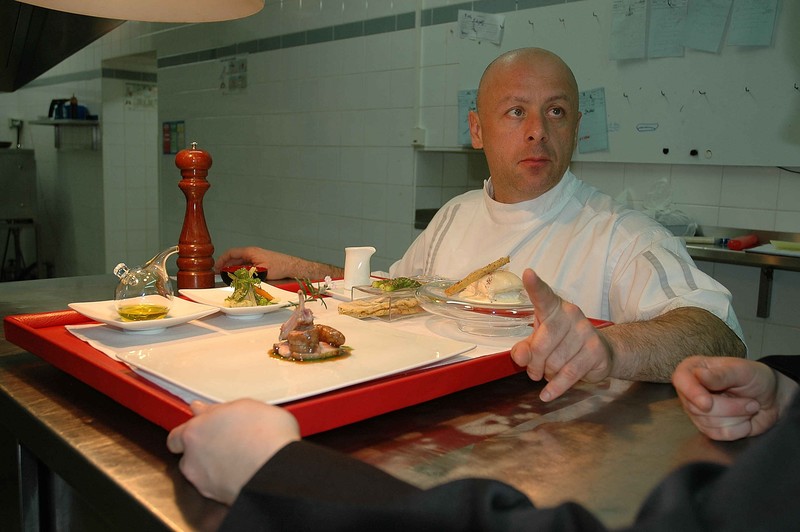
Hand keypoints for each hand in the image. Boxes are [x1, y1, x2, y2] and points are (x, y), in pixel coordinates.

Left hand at [167, 399, 299, 503]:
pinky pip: (217, 486)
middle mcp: (192, 458)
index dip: (194, 430)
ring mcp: (203, 481)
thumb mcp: (245, 406)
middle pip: (187, 455)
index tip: (206, 426)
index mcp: (195, 431)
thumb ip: (218, 409)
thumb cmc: (264, 435)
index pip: (179, 433)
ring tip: (239, 458)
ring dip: (214, 467)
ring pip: (201, 473)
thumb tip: (204, 409)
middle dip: (201, 450)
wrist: (277, 469)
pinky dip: (226, 480)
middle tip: (224, 441)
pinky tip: (244, 471)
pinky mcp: (217, 497)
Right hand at [214, 247, 290, 279]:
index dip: (222, 260)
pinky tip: (239, 277)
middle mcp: (252, 253)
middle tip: (219, 274)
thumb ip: (246, 273)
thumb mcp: (260, 271)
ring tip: (227, 277)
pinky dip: (241, 270)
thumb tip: (235, 276)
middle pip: (234, 258)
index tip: (216, 267)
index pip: (231, 253)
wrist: (291, 266)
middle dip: (226, 266)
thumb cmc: (279, 266)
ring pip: (240, 262)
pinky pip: (246, 265)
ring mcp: (256, 257)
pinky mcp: (259, 262)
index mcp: (250, 252)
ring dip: (233, 269)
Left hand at [510, 268, 611, 401]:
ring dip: (547, 374)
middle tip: (535, 371)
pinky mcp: (595, 351)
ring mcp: (585, 332)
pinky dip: (556, 387)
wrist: (602, 352)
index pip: (543, 296)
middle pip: (541, 345)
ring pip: (553, 363)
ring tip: (552, 371)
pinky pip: (568, 375)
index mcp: (553, 308)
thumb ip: (525, 348)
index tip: (527, 273)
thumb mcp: (539, 342)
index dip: (535, 286)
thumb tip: (520, 357)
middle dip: (534, 364)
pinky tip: (547, 395)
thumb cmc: (562, 342)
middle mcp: (571, 314)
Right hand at [672, 356, 793, 440]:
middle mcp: (690, 391)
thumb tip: (698, 375)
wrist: (772, 398)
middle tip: (751, 402)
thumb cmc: (755, 378)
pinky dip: (738, 429)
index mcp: (693, 369)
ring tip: (750, 406)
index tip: (707, 404)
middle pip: (697, 408)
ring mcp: (697, 411)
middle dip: (729, 408)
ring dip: (737, 417)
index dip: (692, 393)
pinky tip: (744, 419)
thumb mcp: (742, 371)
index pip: (681, 380)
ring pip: (709, 423)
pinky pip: (718, 435)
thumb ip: (721, 374)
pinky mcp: (708, 428)